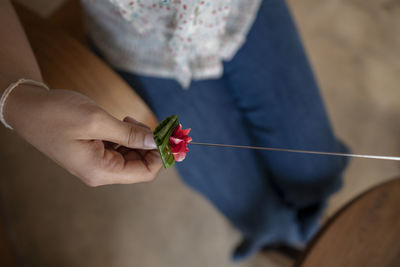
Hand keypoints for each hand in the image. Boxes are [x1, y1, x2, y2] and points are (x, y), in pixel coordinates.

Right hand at [3, 85, 161, 185]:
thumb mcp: (97, 121)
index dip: (161, 156)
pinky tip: (123, 123)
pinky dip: (128, 138)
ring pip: (132, 157)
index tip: (167, 135)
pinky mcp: (94, 153)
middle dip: (151, 145)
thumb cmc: (57, 114)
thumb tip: (157, 141)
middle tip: (149, 123)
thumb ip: (130, 134)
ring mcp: (97, 163)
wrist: (27, 108)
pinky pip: (120, 150)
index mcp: (101, 171)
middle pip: (140, 166)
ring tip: (129, 120)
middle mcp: (100, 172)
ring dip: (139, 139)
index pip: (145, 173)